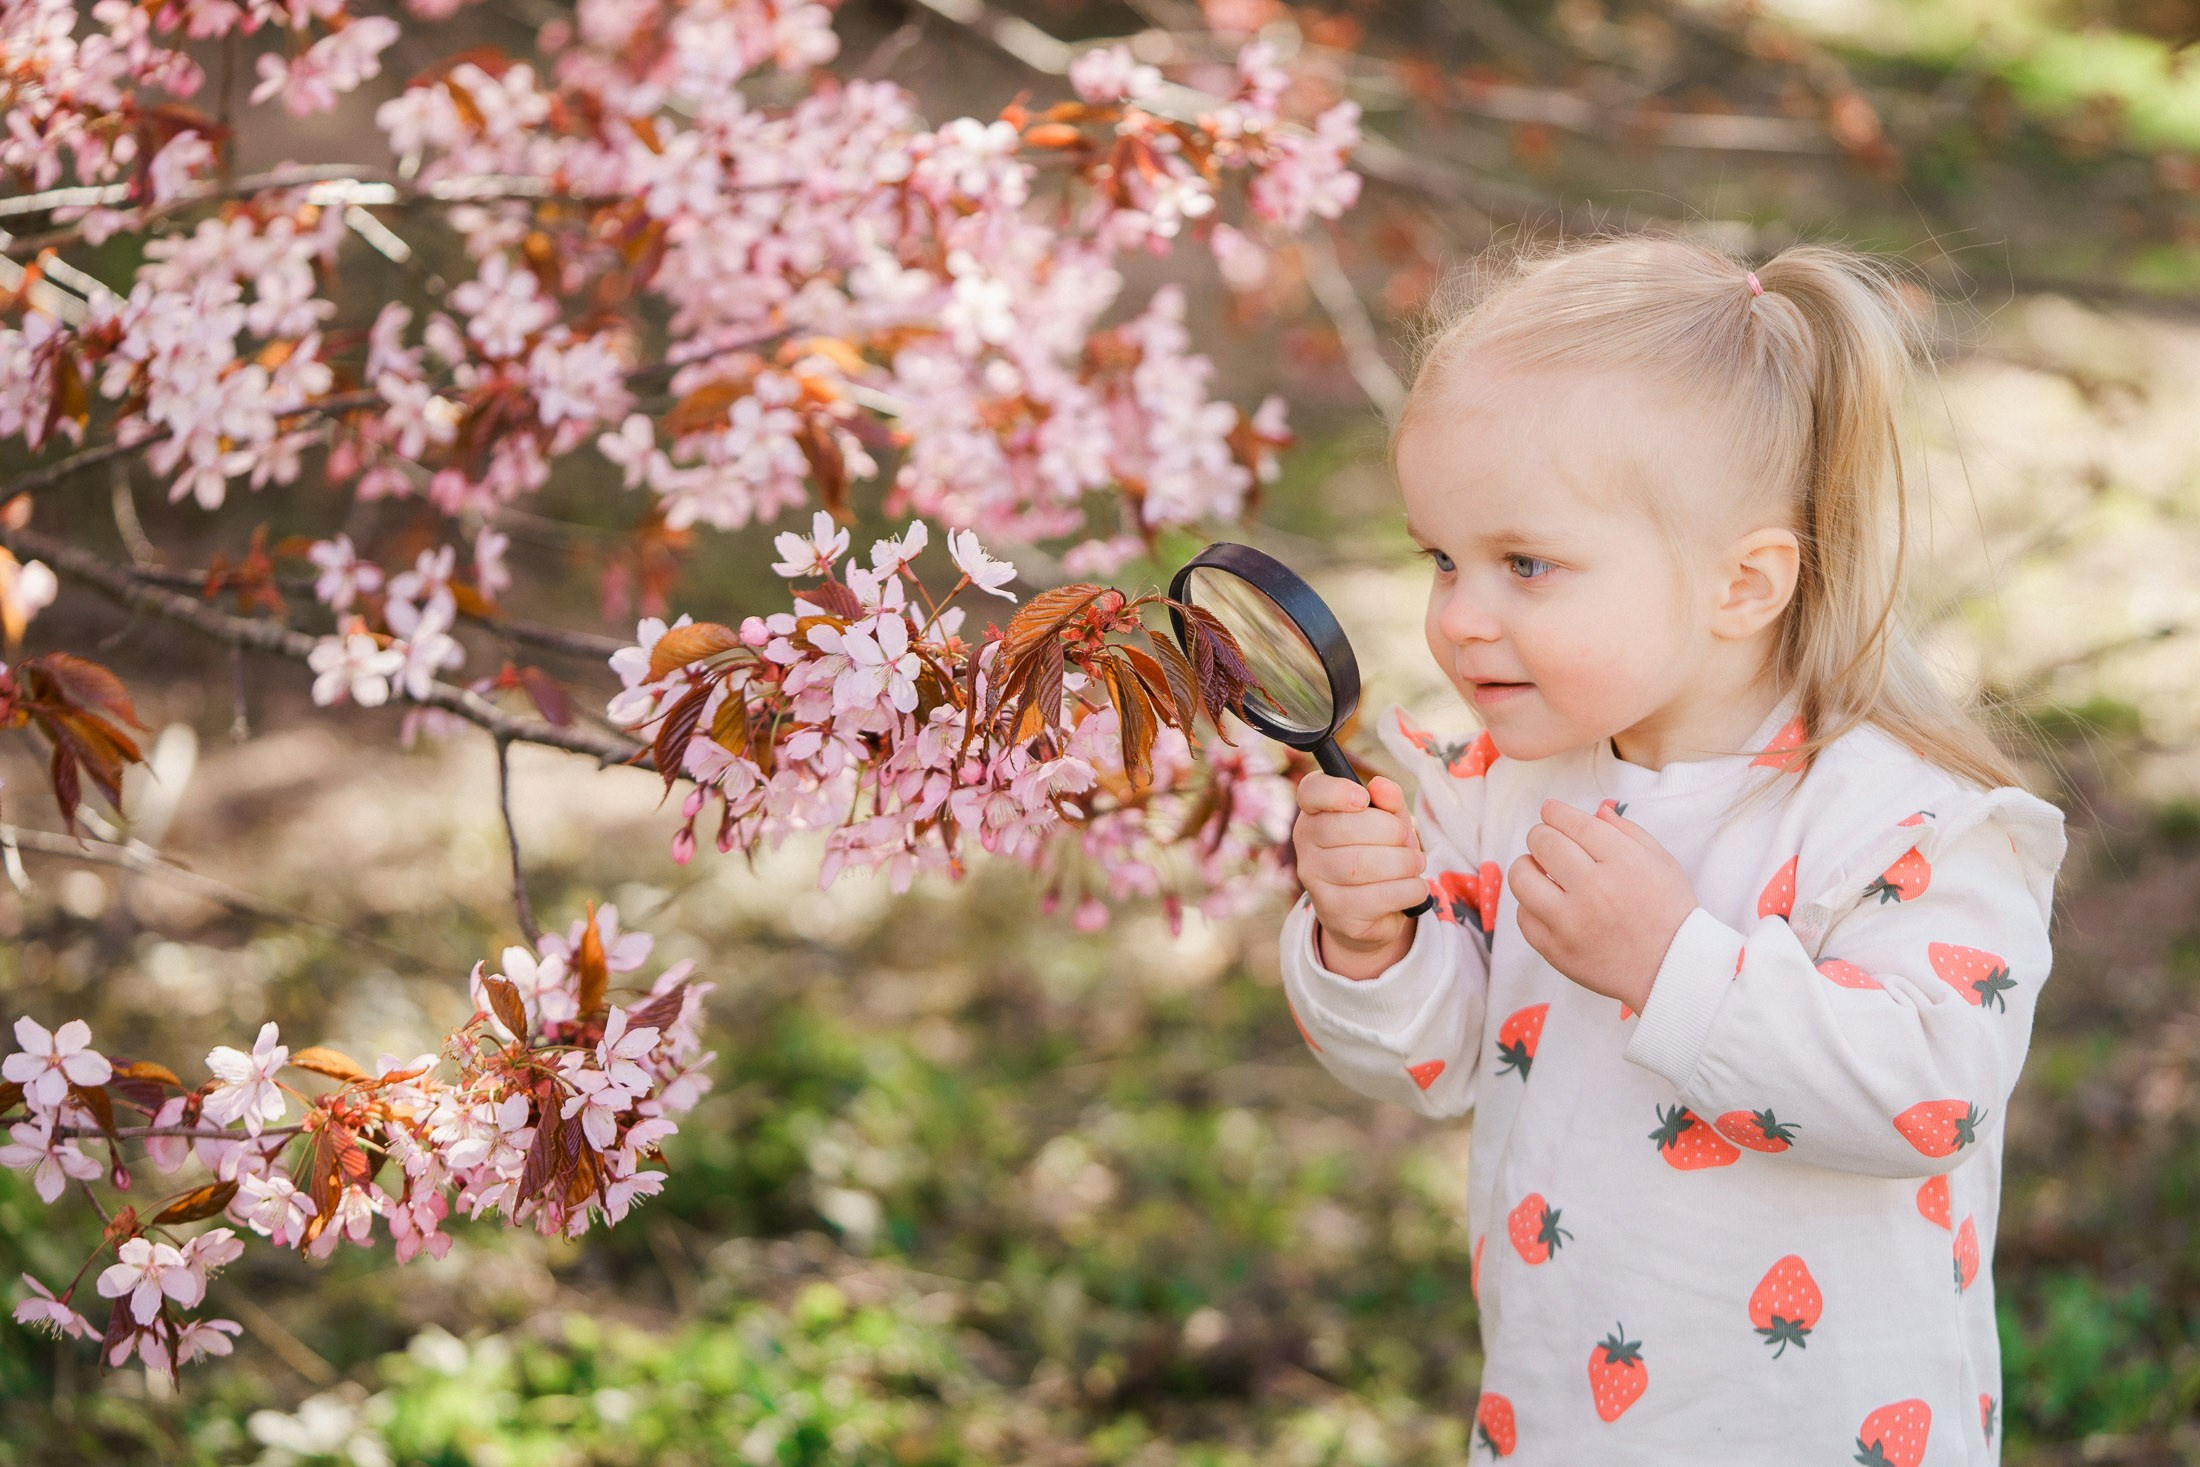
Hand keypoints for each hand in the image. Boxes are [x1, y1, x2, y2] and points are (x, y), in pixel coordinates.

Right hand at [1294, 771, 1425, 980]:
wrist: (1373, 914)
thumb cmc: (1379, 856)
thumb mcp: (1389, 823)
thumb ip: (1389, 801)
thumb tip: (1381, 786)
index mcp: (1316, 815)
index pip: (1311, 792)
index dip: (1336, 791)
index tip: (1364, 798)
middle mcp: (1306, 847)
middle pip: (1344, 828)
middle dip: (1390, 831)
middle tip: (1406, 841)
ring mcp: (1316, 882)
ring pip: (1361, 865)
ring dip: (1403, 863)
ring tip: (1414, 864)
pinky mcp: (1335, 912)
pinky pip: (1377, 896)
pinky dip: (1408, 889)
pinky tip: (1413, 888)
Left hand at [1508, 799, 1697, 1011]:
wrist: (1672, 970)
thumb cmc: (1670, 913)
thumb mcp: (1662, 863)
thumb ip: (1628, 832)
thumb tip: (1594, 811)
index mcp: (1624, 863)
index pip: (1575, 823)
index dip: (1555, 812)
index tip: (1549, 810)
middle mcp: (1594, 889)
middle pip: (1543, 843)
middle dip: (1540, 835)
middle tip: (1546, 841)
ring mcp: (1571, 922)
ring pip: (1521, 877)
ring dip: (1526, 866)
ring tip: (1539, 870)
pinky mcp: (1556, 950)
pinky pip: (1523, 917)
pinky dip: (1531, 905)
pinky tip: (1547, 904)